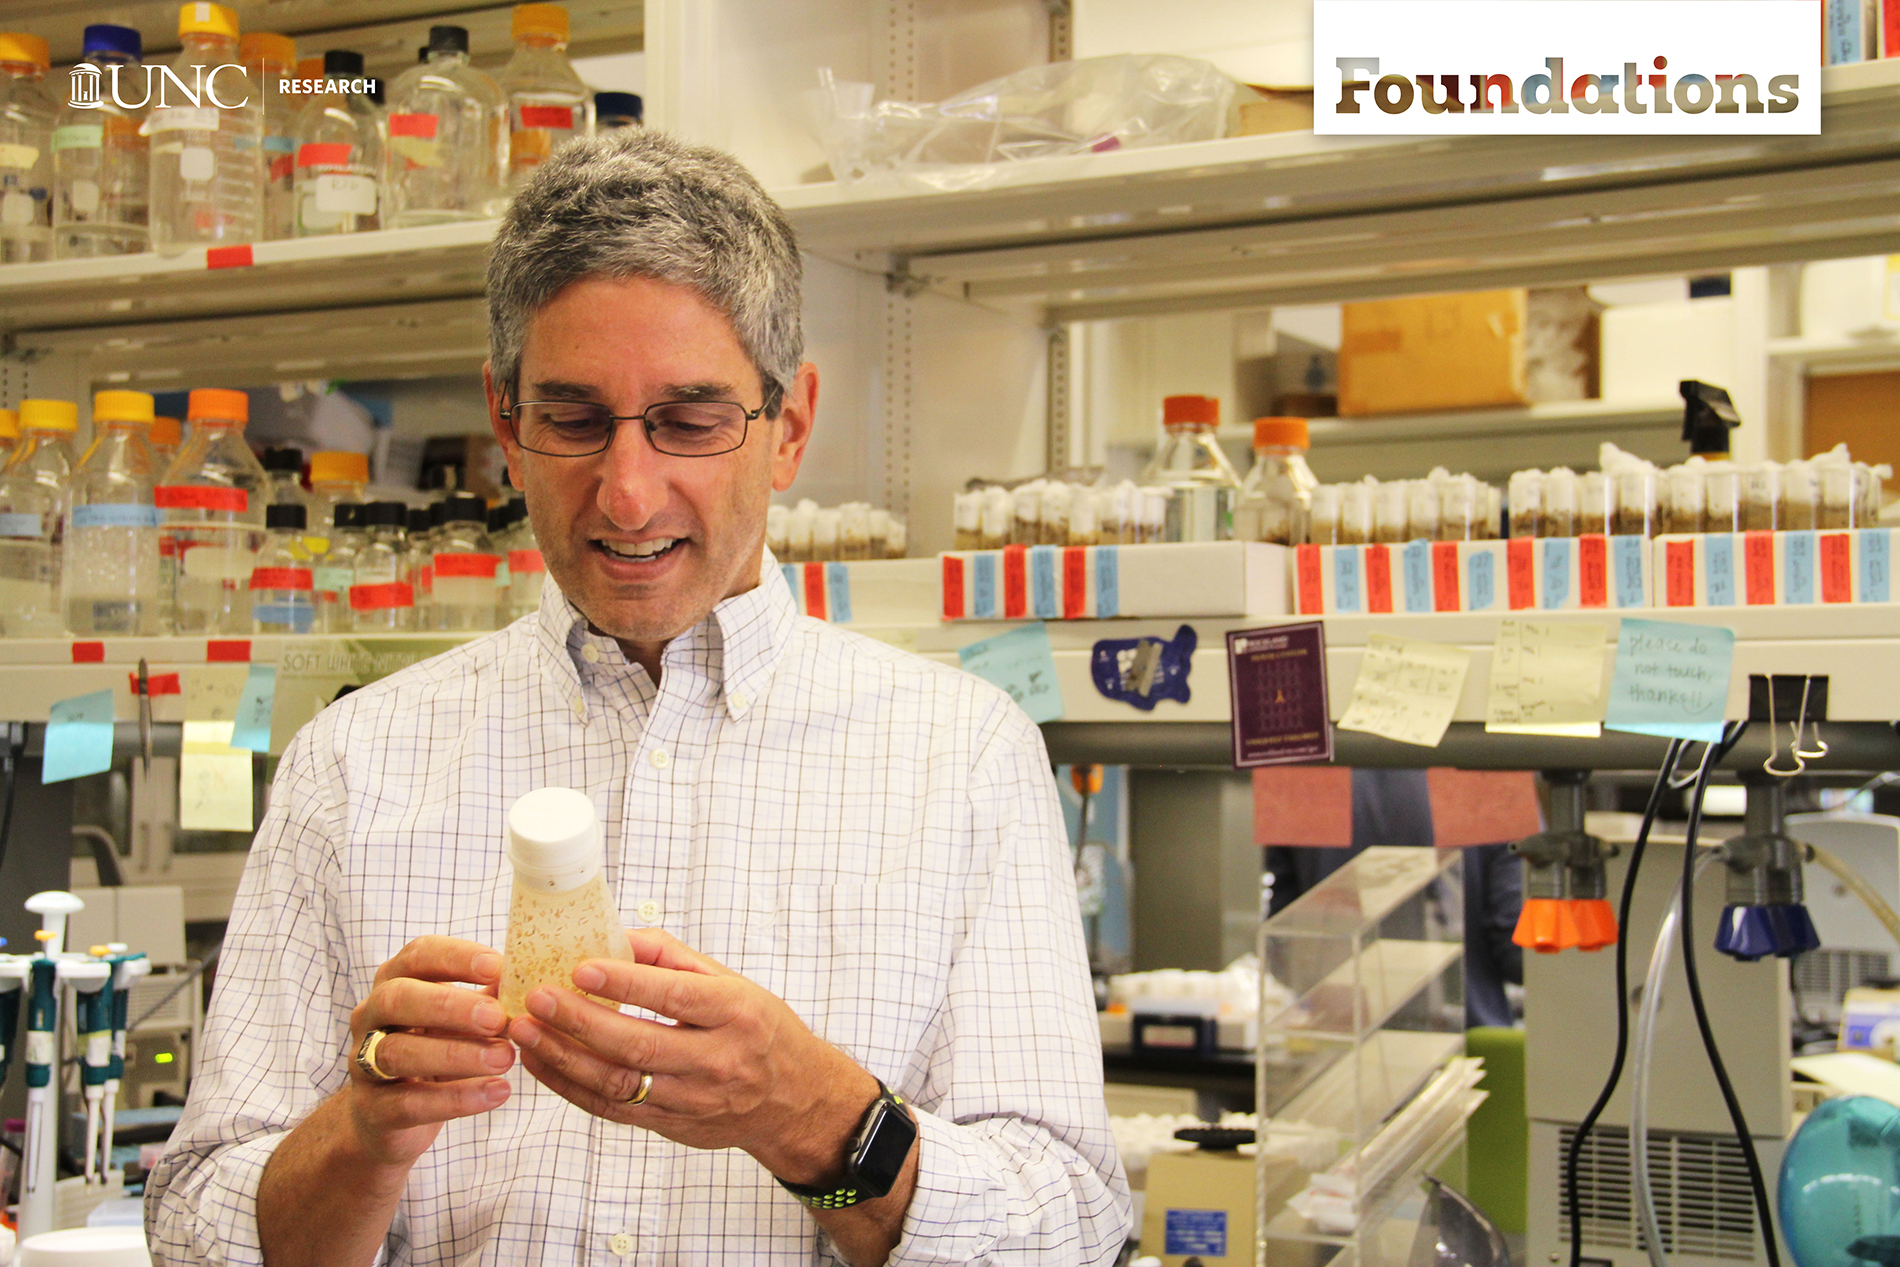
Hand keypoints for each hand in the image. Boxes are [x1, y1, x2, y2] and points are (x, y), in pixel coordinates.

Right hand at [346, 936, 515, 1167]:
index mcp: (396, 981)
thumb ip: (488, 1000)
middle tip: (497, 1018)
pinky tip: (497, 1093)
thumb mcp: (461, 1020)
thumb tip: (531, 982)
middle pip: (398, 998)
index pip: (418, 955)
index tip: (497, 966)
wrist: (392, 1116)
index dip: (456, 957)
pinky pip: (408, 1103)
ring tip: (505, 1059)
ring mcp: (363, 1063)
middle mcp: (371, 1016)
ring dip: (456, 1054)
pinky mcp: (372, 1110)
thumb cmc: (435, 1049)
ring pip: (398, 1052)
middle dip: (449, 1005)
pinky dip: (456, 1099)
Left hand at [508, 928, 876, 1184]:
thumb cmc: (759, 1029)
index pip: (674, 997)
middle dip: (580, 1022)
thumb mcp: (733, 983)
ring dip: (564, 1057)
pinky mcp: (672, 1127)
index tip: (580, 968)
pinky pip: (612, 1109)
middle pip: (639, 1045)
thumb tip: (617, 936)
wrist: (793, 1100)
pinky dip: (571, 1086)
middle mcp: (717, 1060)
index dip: (625, 985)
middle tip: (537, 998)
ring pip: (618, 1084)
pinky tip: (543, 1062)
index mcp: (736, 1012)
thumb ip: (674, 959)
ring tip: (525, 1031)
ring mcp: (693, 1100)